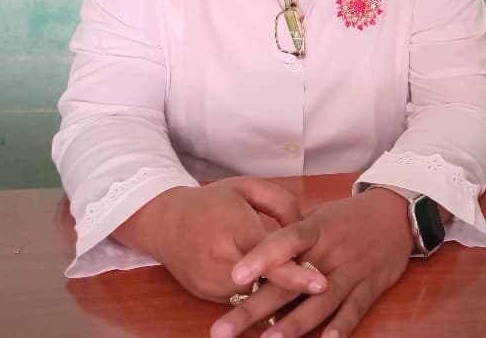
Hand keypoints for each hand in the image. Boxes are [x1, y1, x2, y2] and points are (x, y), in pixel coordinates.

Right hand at [112, 177, 327, 301]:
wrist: (163, 221)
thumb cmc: (211, 201)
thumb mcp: (247, 188)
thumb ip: (281, 203)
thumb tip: (303, 229)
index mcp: (236, 229)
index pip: (271, 258)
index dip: (297, 274)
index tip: (322, 285)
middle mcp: (223, 261)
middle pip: (267, 281)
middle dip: (292, 282)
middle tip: (318, 280)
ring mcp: (213, 283)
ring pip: (256, 293)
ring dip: (273, 286)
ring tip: (286, 270)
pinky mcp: (206, 296)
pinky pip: (241, 297)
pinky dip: (254, 289)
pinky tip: (259, 275)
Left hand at [210, 188, 415, 337]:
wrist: (396, 212)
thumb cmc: (349, 216)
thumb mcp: (318, 216)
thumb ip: (291, 236)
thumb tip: (252, 251)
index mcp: (315, 229)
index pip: (285, 241)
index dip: (261, 257)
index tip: (234, 276)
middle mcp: (330, 251)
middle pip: (291, 281)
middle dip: (255, 308)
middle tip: (223, 331)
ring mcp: (351, 270)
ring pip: (321, 300)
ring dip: (294, 324)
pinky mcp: (370, 286)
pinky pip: (354, 308)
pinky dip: (342, 325)